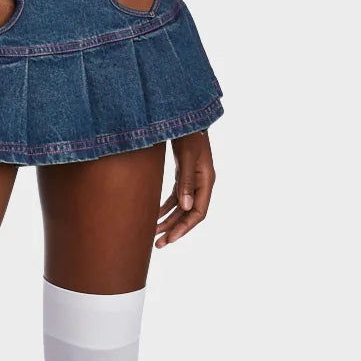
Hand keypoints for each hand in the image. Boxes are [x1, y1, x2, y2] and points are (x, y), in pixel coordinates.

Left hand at [155, 131, 215, 248]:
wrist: (184, 116)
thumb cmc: (188, 134)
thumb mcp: (186, 157)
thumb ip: (186, 181)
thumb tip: (185, 207)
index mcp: (206, 181)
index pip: (199, 212)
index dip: (185, 228)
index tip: (170, 239)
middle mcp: (201, 183)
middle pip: (189, 214)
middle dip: (174, 229)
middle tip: (158, 244)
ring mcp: (192, 180)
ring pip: (181, 208)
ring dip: (168, 221)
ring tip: (153, 234)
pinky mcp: (182, 175)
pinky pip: (175, 198)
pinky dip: (165, 207)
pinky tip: (154, 215)